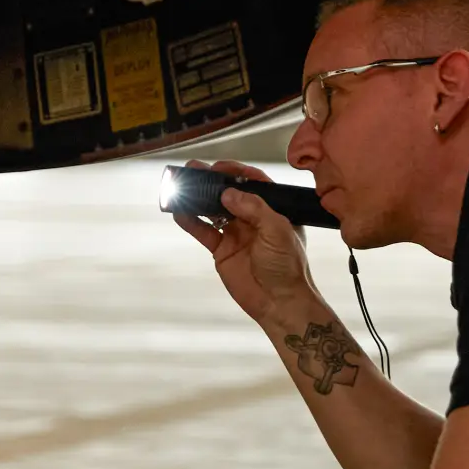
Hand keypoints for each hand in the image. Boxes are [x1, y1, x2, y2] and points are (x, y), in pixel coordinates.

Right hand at [171, 159, 316, 326]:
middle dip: (211, 182)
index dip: (235, 172)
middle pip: (229, 194)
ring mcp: (236, 234)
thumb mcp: (277, 231)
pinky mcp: (222, 250)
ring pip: (213, 210)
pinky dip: (191, 221)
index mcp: (272, 210)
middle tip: (194, 170)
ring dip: (198, 199)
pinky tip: (179, 212)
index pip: (253, 183)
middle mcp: (253, 219)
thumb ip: (254, 209)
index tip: (218, 166)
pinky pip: (204, 231)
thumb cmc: (288, 267)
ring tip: (181, 186)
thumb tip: (229, 193)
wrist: (280, 302)